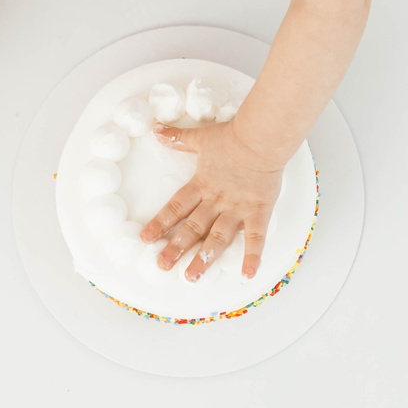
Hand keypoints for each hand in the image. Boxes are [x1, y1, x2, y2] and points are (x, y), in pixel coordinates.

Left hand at [140, 120, 286, 281]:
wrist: (261, 137)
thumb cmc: (233, 137)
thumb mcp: (201, 137)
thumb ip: (179, 138)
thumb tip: (156, 129)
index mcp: (201, 185)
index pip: (176, 207)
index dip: (160, 223)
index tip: (145, 239)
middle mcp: (216, 201)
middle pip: (193, 228)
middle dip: (176, 248)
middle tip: (162, 266)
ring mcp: (237, 209)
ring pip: (217, 238)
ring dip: (204, 258)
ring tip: (191, 277)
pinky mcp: (258, 211)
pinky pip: (255, 237)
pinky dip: (252, 256)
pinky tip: (247, 274)